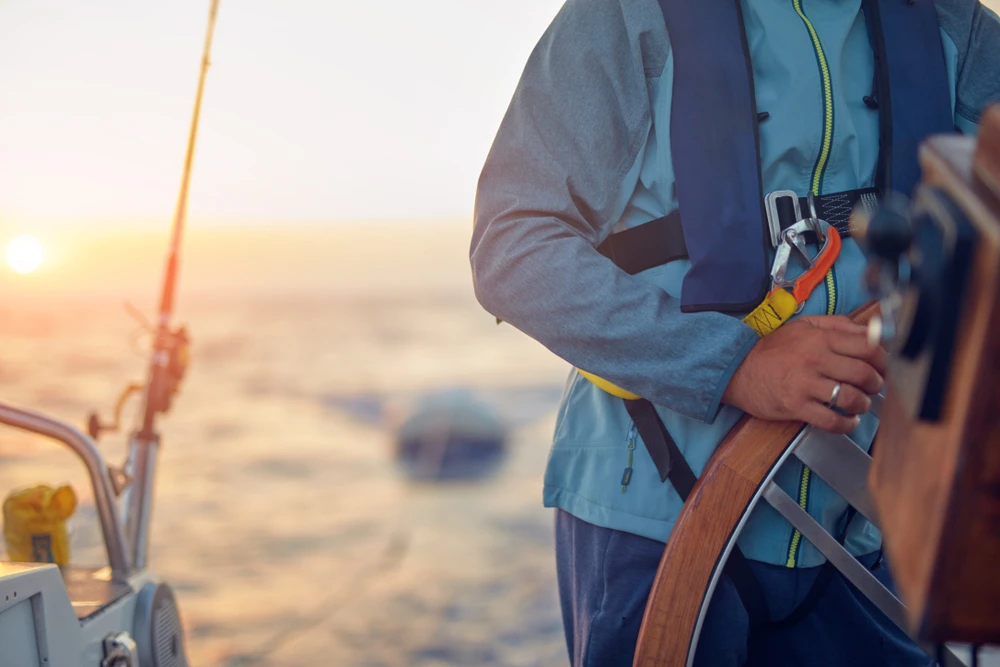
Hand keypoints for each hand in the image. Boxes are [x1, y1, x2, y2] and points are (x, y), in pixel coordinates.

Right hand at [722, 315, 886, 433]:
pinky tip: (848, 420)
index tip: (883, 367)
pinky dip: (846, 424)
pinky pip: (831, 421)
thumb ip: (837, 325)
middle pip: (864, 374)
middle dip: (876, 384)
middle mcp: (815, 360)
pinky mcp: (796, 406)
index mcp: (820, 338)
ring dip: (863, 404)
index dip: (884, 360)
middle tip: (873, 387)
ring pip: (851, 398)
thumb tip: (869, 331)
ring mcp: (805, 384)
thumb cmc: (772, 349)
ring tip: (860, 404)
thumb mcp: (803, 326)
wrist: (737, 369)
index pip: (867, 347)